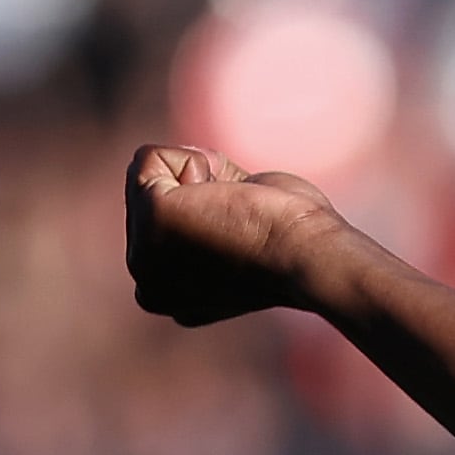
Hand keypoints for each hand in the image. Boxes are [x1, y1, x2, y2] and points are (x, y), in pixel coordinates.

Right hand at [124, 144, 348, 326]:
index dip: (207, 208)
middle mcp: (148, 286)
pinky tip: (227, 196)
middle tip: (242, 223)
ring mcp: (142, 256)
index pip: (159, 222)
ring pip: (146, 174)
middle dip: (197, 192)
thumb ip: (206, 220)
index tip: (244, 237)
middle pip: (147, 196)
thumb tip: (193, 184)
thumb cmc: (296, 240)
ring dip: (200, 176)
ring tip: (234, 213)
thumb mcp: (237, 233)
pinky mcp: (151, 219)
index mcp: (169, 297)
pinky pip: (151, 156)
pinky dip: (197, 161)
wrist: (312, 256)